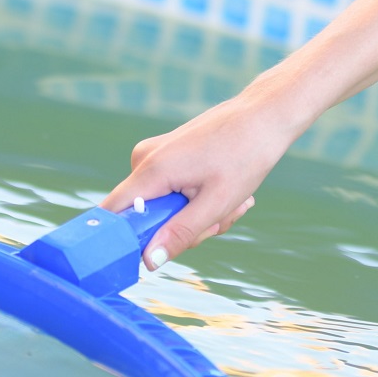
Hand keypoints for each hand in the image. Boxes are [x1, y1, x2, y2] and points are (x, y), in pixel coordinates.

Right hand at [103, 83, 302, 268]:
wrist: (264, 115)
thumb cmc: (245, 154)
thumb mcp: (216, 203)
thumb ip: (180, 233)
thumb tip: (149, 261)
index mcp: (151, 169)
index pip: (112, 213)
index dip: (124, 240)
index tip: (153, 254)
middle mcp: (145, 160)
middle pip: (146, 217)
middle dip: (185, 228)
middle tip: (220, 218)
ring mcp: (156, 156)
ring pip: (166, 208)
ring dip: (199, 215)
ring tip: (232, 201)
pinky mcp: (168, 156)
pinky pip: (174, 192)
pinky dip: (200, 200)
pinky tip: (226, 191)